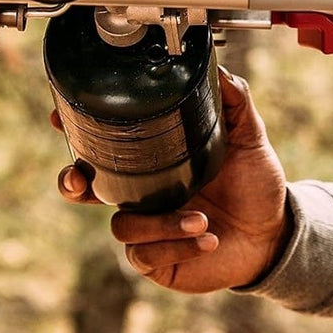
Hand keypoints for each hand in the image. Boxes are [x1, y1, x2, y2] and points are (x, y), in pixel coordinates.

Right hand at [55, 69, 292, 293]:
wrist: (274, 232)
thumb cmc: (254, 184)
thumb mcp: (248, 138)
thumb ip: (235, 103)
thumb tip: (220, 72)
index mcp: (155, 163)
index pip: (105, 147)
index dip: (77, 135)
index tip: (58, 118)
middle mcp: (143, 195)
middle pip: (83, 189)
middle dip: (72, 183)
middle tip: (82, 180)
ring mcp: (147, 229)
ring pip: (122, 225)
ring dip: (161, 223)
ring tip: (202, 219)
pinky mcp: (157, 260)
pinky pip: (144, 255)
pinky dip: (176, 246)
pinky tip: (206, 239)